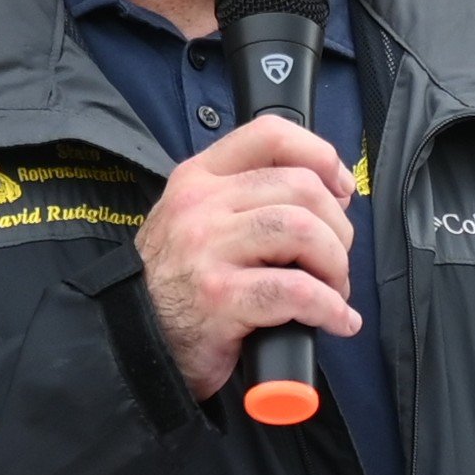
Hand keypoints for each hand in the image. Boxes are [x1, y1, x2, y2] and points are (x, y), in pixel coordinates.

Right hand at [136, 113, 360, 401]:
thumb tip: (330, 194)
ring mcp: (207, 250)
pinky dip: (330, 307)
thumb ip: (249, 198)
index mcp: (199, 178)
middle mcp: (201, 205)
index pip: (269, 136)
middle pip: (301, 187)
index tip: (341, 189)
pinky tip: (337, 320)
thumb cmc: (178, 283)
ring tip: (333, 290)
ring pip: (303, 232)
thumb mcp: (197, 219)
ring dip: (335, 265)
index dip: (320, 156)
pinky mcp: (220, 298)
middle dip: (337, 227)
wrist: (133, 338)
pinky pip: (296, 292)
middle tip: (335, 261)